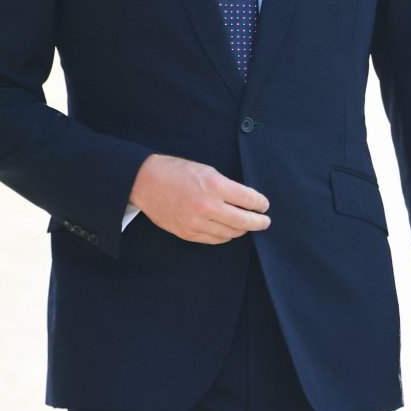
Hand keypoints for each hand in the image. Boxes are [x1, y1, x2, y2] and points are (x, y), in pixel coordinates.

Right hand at [129, 154, 270, 243]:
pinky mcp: (188, 233)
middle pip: (244, 221)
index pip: (249, 200)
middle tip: (264, 221)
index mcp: (215, 185)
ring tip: (245, 225)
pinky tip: (229, 230)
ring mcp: (197, 222)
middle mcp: (208, 206)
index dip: (261, 204)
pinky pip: (215, 240)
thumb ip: (227, 186)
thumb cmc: (177, 172)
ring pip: (231, 233)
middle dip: (259, 222)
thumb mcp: (207, 170)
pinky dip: (225, 236)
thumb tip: (248, 201)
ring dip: (241, 229)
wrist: (145, 182)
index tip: (264, 205)